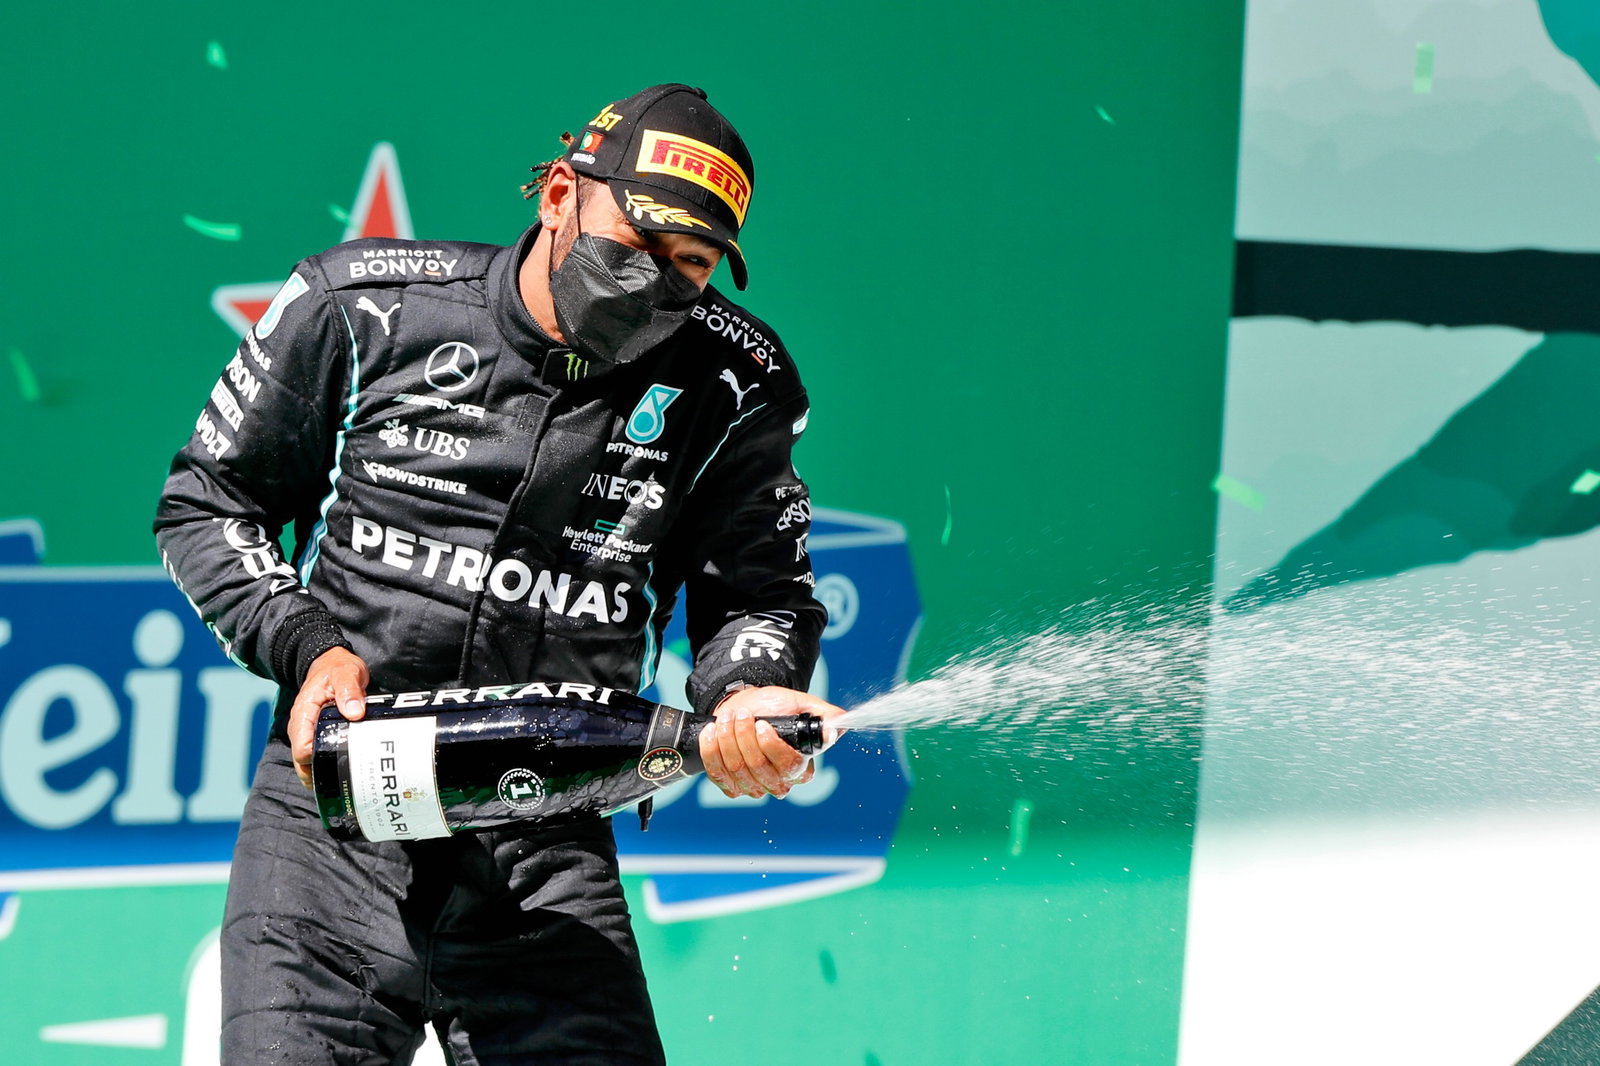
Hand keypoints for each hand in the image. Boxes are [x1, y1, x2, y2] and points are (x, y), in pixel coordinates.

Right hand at [287, 647, 369, 787]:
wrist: (331, 663)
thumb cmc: (337, 668)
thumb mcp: (346, 673)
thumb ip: (350, 690)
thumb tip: (355, 712)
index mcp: (303, 713)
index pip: (302, 747)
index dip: (317, 759)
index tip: (338, 761)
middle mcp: (300, 726)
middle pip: (301, 761)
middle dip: (317, 774)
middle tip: (341, 785)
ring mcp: (307, 731)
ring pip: (307, 761)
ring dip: (321, 772)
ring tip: (341, 785)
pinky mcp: (316, 733)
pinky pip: (316, 753)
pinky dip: (325, 764)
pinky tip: (341, 772)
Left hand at [700, 686, 845, 799]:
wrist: (745, 708)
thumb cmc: (775, 708)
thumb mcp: (801, 704)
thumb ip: (824, 715)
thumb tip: (837, 727)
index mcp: (801, 768)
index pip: (788, 766)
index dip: (770, 745)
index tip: (761, 724)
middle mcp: (780, 783)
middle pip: (758, 767)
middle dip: (744, 736)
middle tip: (741, 713)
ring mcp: (754, 788)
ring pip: (736, 769)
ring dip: (727, 738)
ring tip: (727, 717)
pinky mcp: (732, 787)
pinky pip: (718, 773)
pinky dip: (711, 750)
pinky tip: (713, 732)